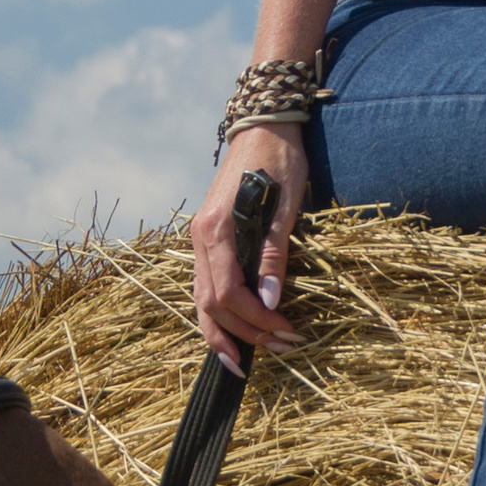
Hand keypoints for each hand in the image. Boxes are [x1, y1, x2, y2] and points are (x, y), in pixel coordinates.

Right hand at [191, 125, 309, 368]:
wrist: (262, 127)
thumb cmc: (279, 161)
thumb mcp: (286, 205)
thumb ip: (275, 253)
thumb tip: (271, 300)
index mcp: (217, 230)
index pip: (228, 293)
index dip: (256, 321)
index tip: (286, 332)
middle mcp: (200, 238)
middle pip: (211, 305)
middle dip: (244, 334)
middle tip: (281, 348)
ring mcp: (199, 240)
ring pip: (201, 301)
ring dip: (226, 332)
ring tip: (249, 358)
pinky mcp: (207, 240)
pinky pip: (205, 287)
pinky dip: (218, 315)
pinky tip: (234, 331)